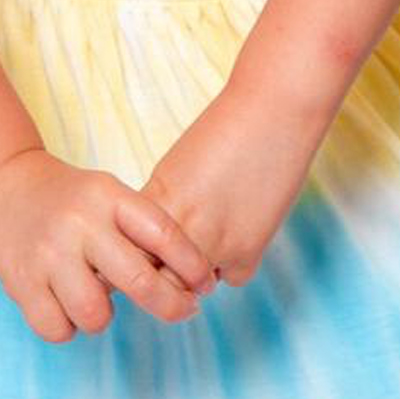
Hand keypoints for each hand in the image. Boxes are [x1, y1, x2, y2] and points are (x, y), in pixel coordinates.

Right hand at [0, 144, 218, 343]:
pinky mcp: (20, 282)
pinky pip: (58, 330)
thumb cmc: (69, 198)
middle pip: (140, 282)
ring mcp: (48, 254)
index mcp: (107, 197)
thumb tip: (190, 279)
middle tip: (183, 310)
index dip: (193, 266)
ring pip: (97, 316)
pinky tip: (65, 305)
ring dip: (103, 317)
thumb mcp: (108, 194)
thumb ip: (143, 229)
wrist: (0, 184)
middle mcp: (79, 224)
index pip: (164, 234)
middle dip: (172, 306)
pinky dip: (67, 326)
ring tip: (97, 299)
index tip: (205, 284)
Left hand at [138, 80, 328, 288]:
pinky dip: (230, 264)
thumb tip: (149, 241)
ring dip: (192, 274)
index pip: (125, 251)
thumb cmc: (224, 131)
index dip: (128, 257)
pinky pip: (229, 277)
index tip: (135, 255)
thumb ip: (161, 205)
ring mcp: (212, 245)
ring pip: (188, 286)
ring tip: (207, 241)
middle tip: (170, 260)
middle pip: (151, 277)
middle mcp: (177, 227)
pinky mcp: (247, 254)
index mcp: (155, 200)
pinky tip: (238, 233)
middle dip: (156, 274)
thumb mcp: (176, 168)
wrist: (274, 112)